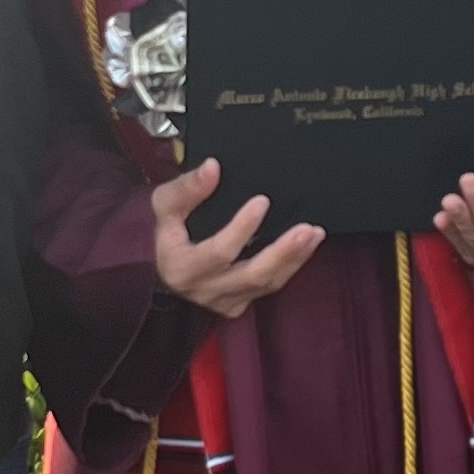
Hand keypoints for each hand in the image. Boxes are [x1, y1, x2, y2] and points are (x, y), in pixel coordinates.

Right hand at [151, 161, 322, 318]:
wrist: (160, 264)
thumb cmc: (165, 230)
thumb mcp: (164, 204)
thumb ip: (187, 187)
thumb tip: (212, 168)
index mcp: (182, 267)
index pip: (219, 252)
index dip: (243, 228)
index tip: (262, 201)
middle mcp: (204, 290)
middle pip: (252, 276)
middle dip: (283, 252)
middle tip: (307, 229)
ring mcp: (223, 301)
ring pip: (266, 285)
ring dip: (294, 259)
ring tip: (313, 234)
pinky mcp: (237, 305)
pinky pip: (268, 289)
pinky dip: (289, 268)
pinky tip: (305, 248)